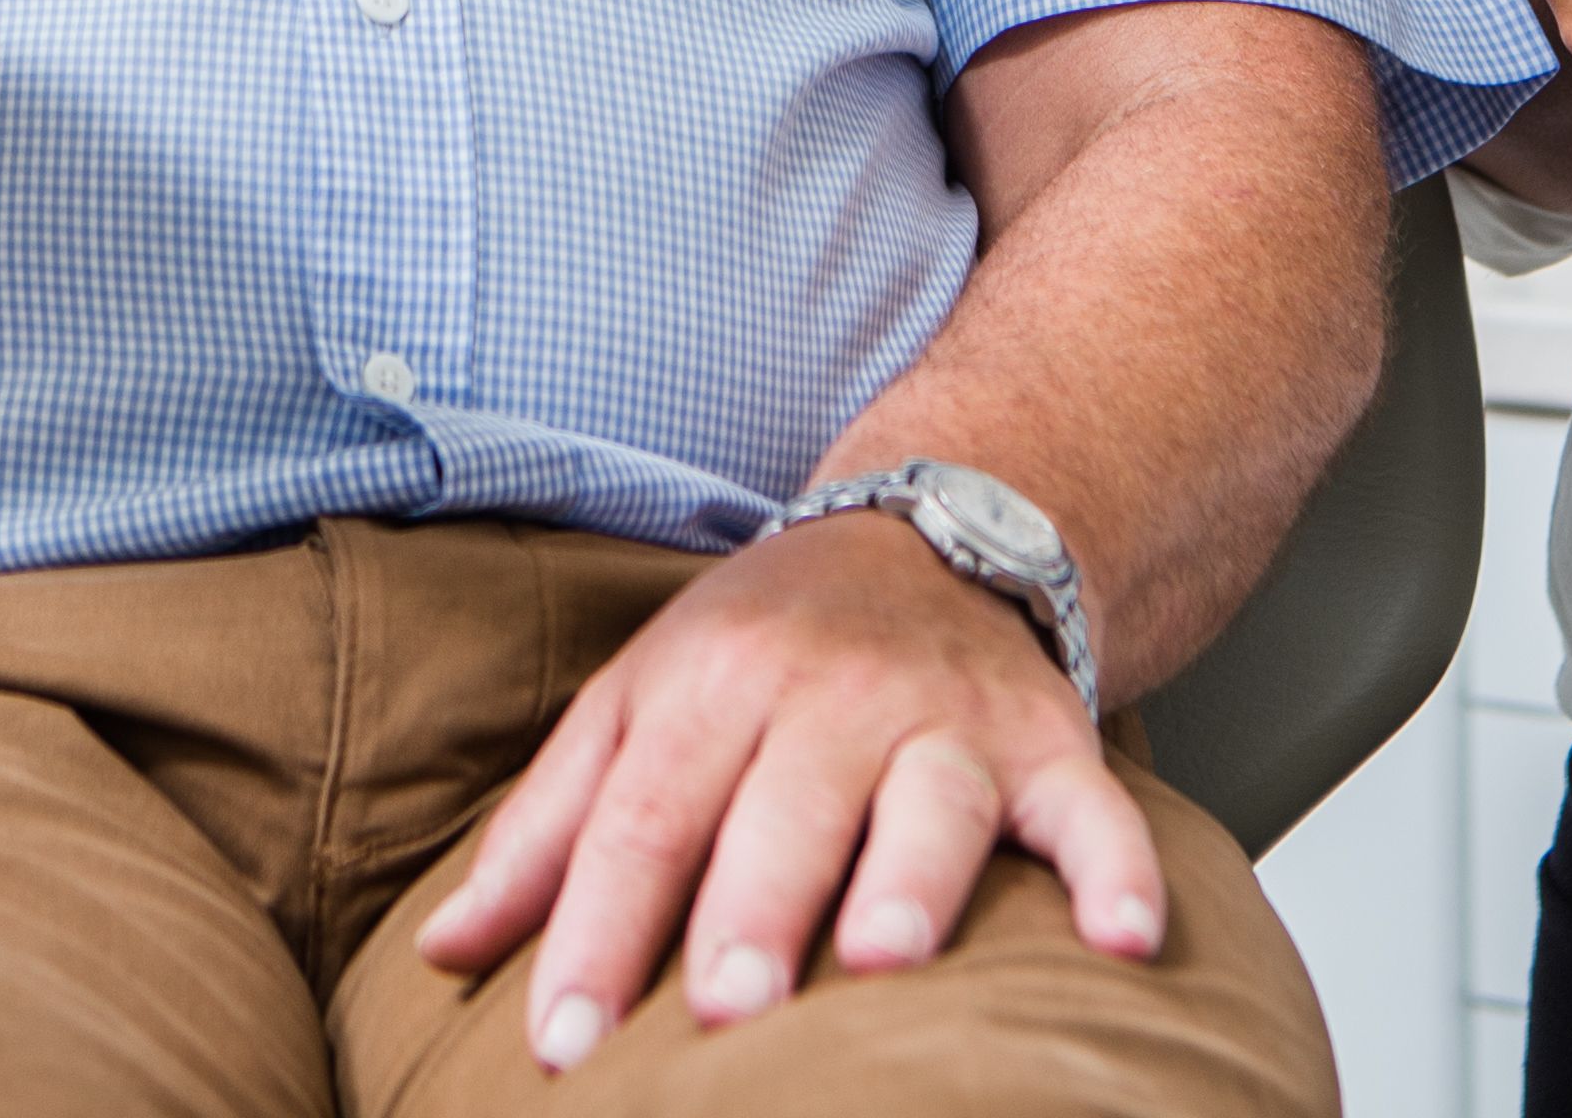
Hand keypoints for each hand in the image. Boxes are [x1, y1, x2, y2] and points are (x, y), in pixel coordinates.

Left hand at [411, 507, 1154, 1065]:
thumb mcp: (638, 700)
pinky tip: (1125, 940)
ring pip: (929, 799)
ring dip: (910, 880)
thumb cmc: (762, 647)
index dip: (596, 934)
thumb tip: (446, 952)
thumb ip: (549, 830)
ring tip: (885, 961)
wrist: (934, 525)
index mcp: (710, 687)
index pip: (641, 819)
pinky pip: (1090, 807)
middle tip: (725, 1010)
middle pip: (781, 810)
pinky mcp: (1048, 741)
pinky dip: (1115, 869)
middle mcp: (828, 696)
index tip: (560, 1046)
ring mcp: (945, 717)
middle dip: (753, 910)